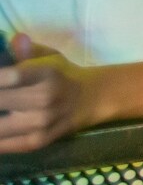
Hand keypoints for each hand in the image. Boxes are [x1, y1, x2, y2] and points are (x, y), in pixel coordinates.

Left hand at [0, 35, 98, 152]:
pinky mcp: (36, 142)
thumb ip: (28, 50)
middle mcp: (44, 99)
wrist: (91, 100)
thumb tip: (15, 39)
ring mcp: (40, 124)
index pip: (12, 76)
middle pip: (0, 101)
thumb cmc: (63, 74)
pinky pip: (4, 145)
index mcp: (46, 74)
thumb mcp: (50, 56)